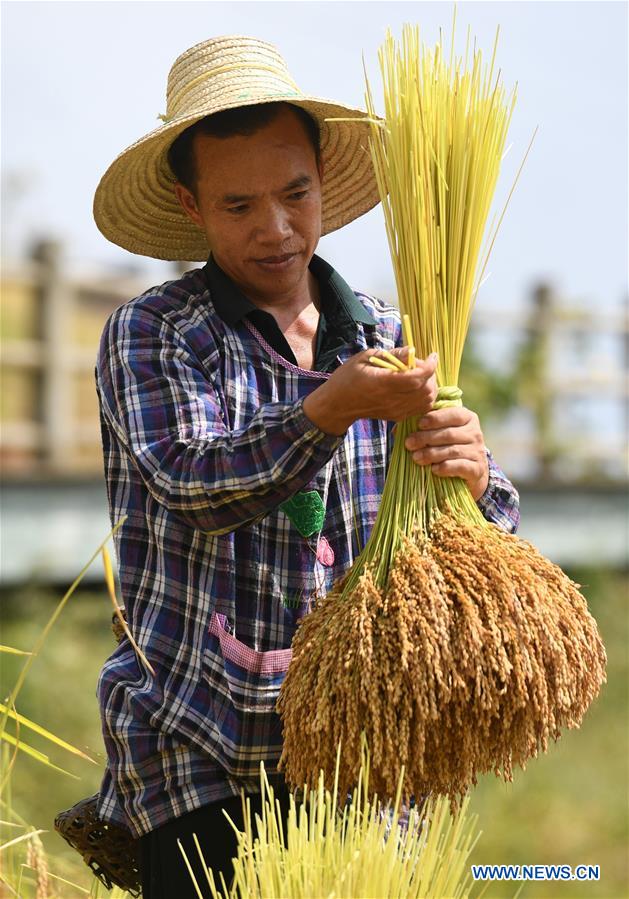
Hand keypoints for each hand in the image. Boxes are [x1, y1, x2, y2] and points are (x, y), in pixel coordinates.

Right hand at [303, 348, 437, 435]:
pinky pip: (421, 408)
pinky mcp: (397, 417)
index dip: (430, 366)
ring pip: (427, 401)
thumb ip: (392, 355)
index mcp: (382, 383)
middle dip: (430, 374)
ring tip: (421, 375)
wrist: (338, 404)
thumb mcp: (366, 357)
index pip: (417, 377)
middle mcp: (391, 400)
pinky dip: (425, 396)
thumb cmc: (349, 376)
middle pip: (426, 390)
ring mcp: (395, 411)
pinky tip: (416, 387)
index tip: (432, 355)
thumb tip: (412, 351)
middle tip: (422, 364)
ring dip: (430, 386)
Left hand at [404, 406, 488, 499]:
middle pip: (449, 434)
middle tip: (409, 444)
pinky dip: (445, 468)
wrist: (470, 472)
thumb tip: (397, 431)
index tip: (419, 424)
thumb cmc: (448, 447)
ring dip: (431, 454)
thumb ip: (422, 428)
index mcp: (467, 418)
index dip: (436, 418)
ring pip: (452, 451)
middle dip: (426, 438)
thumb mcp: (438, 435)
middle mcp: (475, 433)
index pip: (453, 414)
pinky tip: (434, 470)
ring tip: (416, 458)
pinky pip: (460, 466)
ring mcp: (477, 451)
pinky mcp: (477, 469)